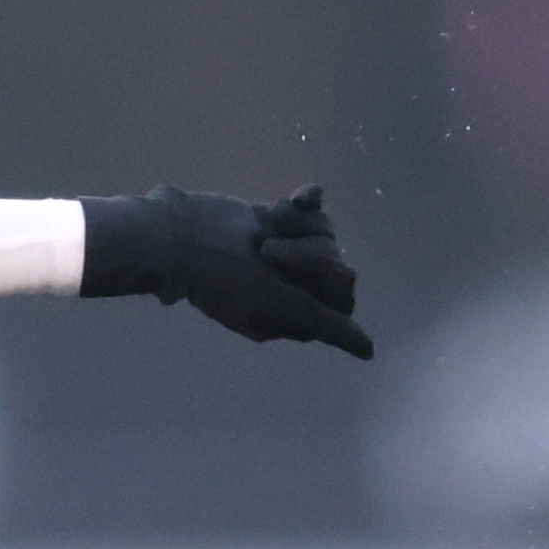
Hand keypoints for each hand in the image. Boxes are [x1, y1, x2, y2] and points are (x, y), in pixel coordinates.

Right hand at [83, 184, 375, 357]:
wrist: (179, 238)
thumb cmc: (226, 280)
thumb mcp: (280, 306)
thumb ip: (327, 324)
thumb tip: (369, 351)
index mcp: (295, 313)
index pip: (341, 298)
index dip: (333, 282)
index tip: (311, 274)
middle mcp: (292, 284)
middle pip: (335, 261)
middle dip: (309, 253)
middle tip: (269, 253)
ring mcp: (284, 250)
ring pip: (324, 233)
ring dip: (298, 228)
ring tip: (263, 235)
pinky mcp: (273, 221)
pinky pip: (308, 209)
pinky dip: (305, 203)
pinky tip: (300, 197)